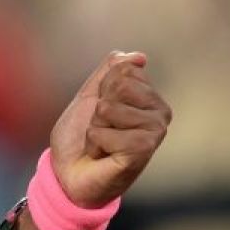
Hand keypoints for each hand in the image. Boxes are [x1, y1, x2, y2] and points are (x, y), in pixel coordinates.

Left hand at [49, 51, 170, 207]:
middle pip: (120, 86)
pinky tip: (104, 156)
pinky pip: (106, 132)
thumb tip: (140, 56)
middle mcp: (159, 114)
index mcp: (149, 97)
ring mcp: (154, 133)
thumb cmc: (80, 135)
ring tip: (103, 143)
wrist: (69, 173)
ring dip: (96, 127)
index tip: (100, 111)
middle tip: (102, 128)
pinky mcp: (143, 150)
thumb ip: (111, 72)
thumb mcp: (91, 95)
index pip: (124, 70)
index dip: (102, 89)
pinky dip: (96, 143)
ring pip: (110, 108)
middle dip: (99, 108)